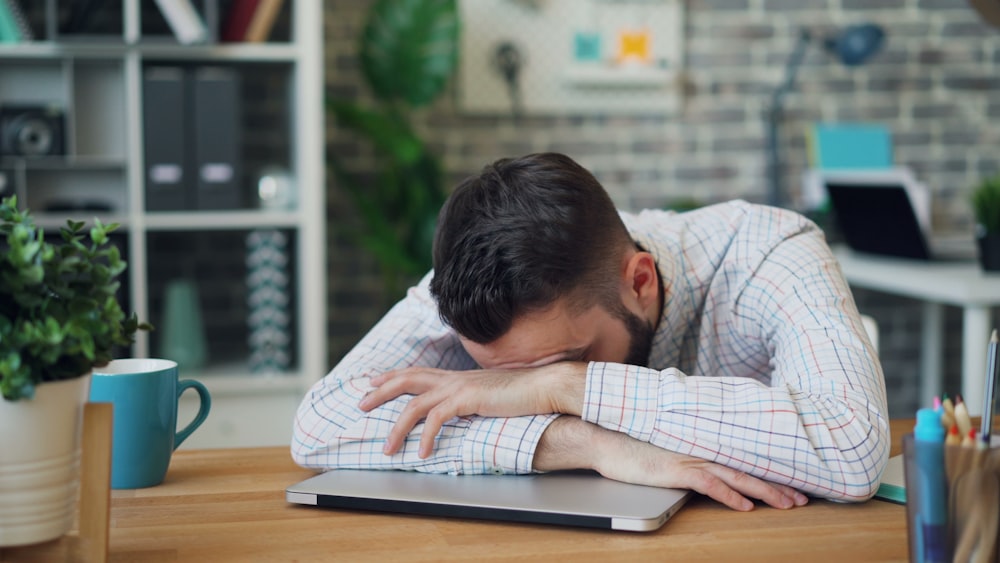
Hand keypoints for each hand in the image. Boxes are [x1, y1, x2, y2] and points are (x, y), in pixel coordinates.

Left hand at [358, 363, 584, 457]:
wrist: (544, 387)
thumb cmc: (523, 394)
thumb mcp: (491, 396)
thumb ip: (473, 400)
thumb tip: (465, 411)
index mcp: (458, 377)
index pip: (418, 372)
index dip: (393, 376)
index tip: (373, 382)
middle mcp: (454, 378)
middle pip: (407, 379)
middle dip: (380, 392)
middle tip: (360, 404)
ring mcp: (459, 387)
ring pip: (414, 404)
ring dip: (397, 428)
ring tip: (388, 448)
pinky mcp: (467, 400)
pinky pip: (436, 419)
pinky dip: (426, 437)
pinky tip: (423, 453)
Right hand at [535, 417, 808, 511]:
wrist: (605, 437)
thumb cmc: (630, 442)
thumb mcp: (665, 446)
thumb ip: (686, 451)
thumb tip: (701, 462)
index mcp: (700, 444)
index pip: (742, 459)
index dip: (769, 472)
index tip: (792, 483)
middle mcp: (701, 449)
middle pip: (748, 468)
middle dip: (778, 485)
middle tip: (804, 498)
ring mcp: (689, 458)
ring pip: (737, 476)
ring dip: (765, 491)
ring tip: (789, 503)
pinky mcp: (676, 470)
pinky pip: (709, 484)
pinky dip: (729, 495)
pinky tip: (746, 506)